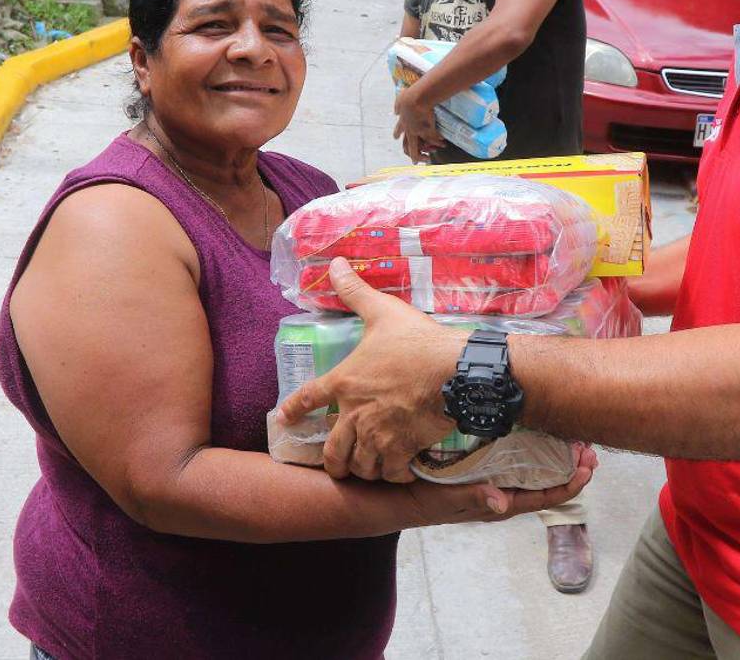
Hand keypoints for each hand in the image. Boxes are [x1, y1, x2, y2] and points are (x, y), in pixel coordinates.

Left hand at [276, 257, 464, 481]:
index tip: (284, 420)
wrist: (454, 371)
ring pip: (360, 466)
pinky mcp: (403, 450)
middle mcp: (355, 414)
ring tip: (368, 468)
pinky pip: (390, 473)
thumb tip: (337, 263)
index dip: (293, 410)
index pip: (308, 399)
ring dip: (363, 469)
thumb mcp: (382, 312)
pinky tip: (398, 471)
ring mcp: (378, 436)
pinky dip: (392, 475)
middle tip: (337, 465)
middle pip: (333, 450)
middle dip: (333, 462)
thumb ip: (356, 291)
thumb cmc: (417, 342)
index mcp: (344, 381)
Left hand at [393, 88, 442, 162]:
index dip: (397, 134)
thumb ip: (398, 105)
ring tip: (428, 158)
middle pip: (408, 146)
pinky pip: (433, 139)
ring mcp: (418, 132)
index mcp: (403, 121)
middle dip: (412, 155)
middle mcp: (409, 129)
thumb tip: (395, 111)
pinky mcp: (427, 130)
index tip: (396, 138)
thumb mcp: (400, 99)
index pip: (398, 130)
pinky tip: (442, 144)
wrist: (417, 99)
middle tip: (415, 161)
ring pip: (419, 148)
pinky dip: (438, 142)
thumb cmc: (409, 96)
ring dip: (424, 154)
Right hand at [401, 443, 597, 525]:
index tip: (588, 467)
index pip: (545, 498)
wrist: (403, 497)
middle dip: (572, 467)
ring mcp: (498, 482)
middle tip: (590, 448)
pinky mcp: (488, 469)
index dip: (571, 484)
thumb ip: (474, 498)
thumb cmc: (427, 500)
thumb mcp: (449, 499)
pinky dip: (537, 450)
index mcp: (502, 504)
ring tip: (577, 441)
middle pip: (548, 484)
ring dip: (559, 458)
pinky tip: (542, 435)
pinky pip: (521, 463)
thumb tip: (502, 502)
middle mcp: (505, 494)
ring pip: (538, 473)